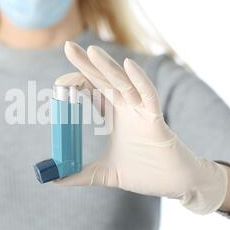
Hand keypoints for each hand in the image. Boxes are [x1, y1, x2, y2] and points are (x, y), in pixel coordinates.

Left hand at [55, 41, 227, 214]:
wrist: (174, 184)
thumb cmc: (145, 173)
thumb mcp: (106, 174)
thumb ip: (81, 175)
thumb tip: (55, 180)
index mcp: (115, 116)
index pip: (94, 91)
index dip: (78, 83)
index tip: (59, 83)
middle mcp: (127, 108)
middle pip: (104, 80)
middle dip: (87, 64)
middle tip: (68, 46)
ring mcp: (142, 112)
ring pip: (123, 84)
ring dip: (108, 67)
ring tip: (91, 51)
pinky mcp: (156, 120)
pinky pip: (149, 96)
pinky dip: (139, 80)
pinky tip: (128, 65)